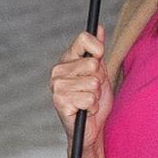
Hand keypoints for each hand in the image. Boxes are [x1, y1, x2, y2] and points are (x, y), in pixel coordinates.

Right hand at [50, 24, 113, 151]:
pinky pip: (89, 99)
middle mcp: (58, 71)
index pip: (83, 39)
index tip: (100, 59)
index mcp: (67, 60)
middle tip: (92, 91)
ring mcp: (57, 86)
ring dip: (96, 96)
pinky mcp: (60, 103)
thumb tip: (99, 28)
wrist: (92, 129)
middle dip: (99, 81)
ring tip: (89, 103)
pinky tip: (85, 111)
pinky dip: (93, 107)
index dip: (97, 49)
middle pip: (92, 63)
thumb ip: (98, 51)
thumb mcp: (101, 73)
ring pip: (92, 83)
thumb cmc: (95, 102)